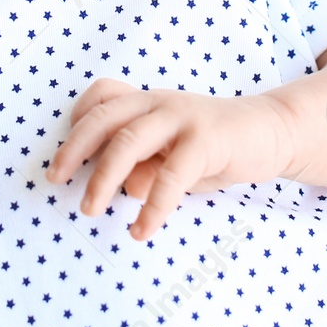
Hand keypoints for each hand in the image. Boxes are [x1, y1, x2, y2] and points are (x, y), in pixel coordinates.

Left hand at [45, 77, 300, 240]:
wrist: (271, 132)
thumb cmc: (215, 147)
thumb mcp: (171, 158)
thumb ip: (145, 167)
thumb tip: (124, 188)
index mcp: (148, 102)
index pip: (102, 96)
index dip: (77, 120)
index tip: (65, 154)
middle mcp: (159, 103)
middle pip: (104, 117)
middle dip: (74, 148)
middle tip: (55, 179)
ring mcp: (183, 117)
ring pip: (128, 140)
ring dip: (103, 177)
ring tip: (89, 210)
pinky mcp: (207, 139)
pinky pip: (172, 174)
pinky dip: (153, 204)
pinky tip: (141, 229)